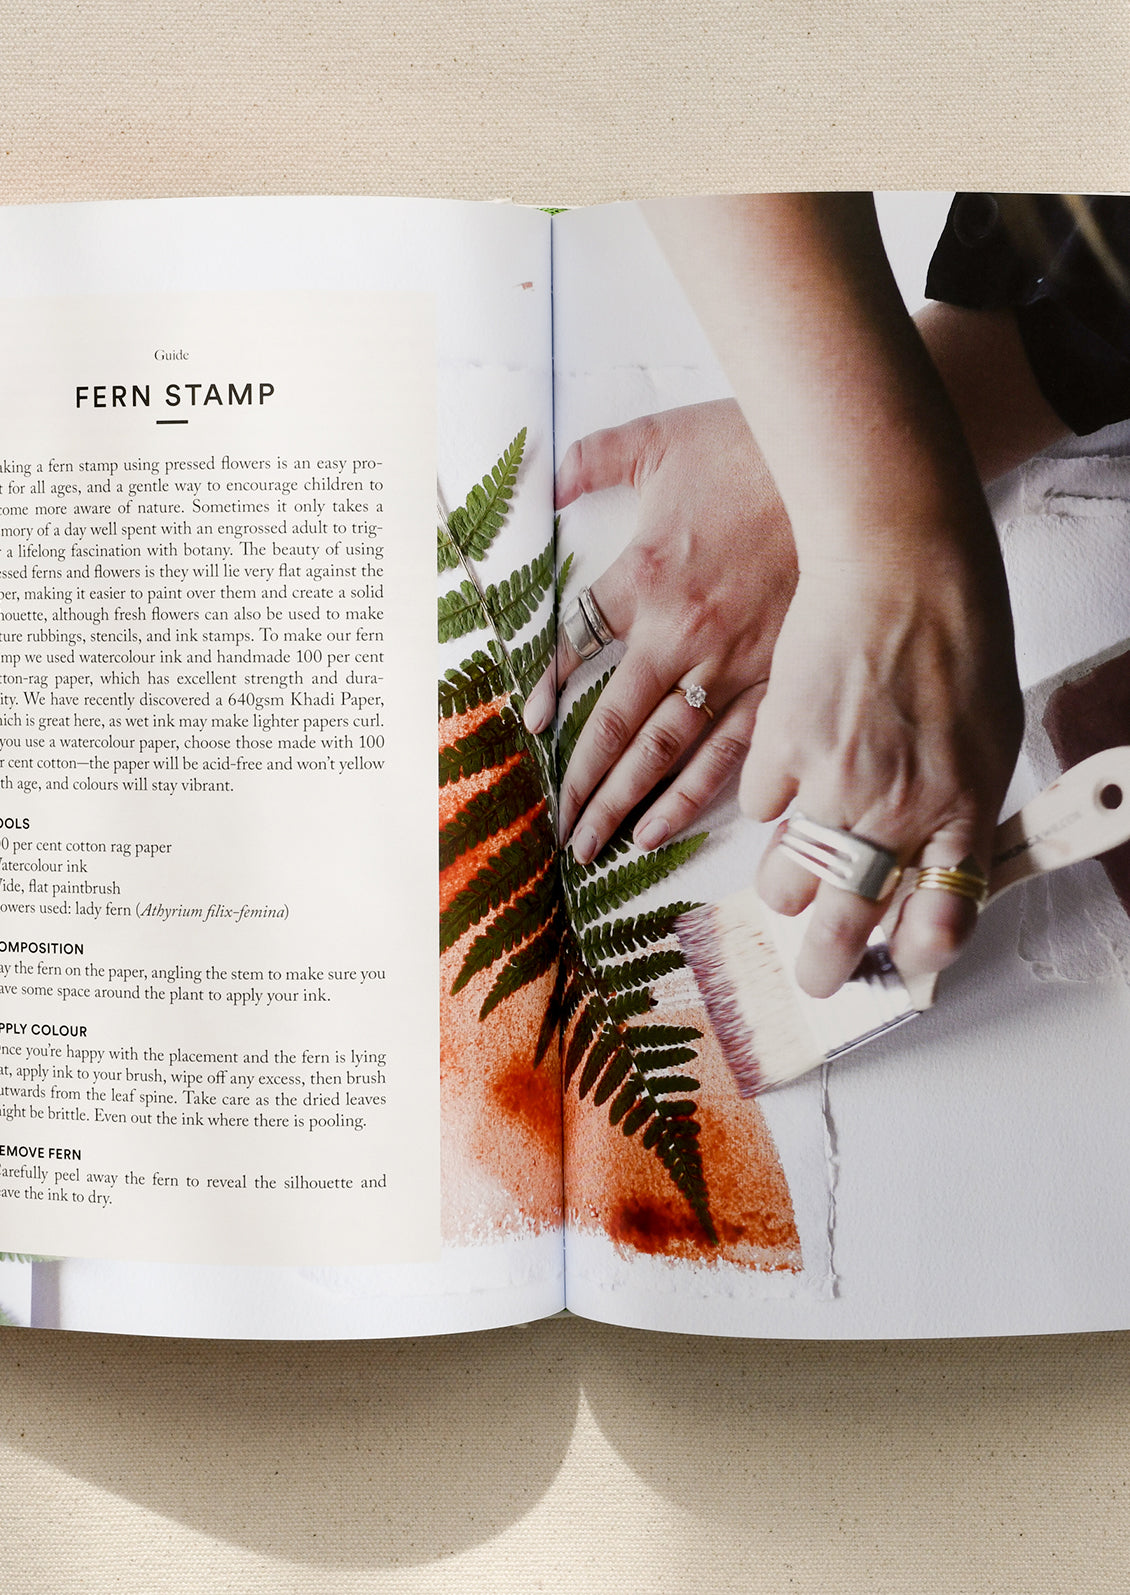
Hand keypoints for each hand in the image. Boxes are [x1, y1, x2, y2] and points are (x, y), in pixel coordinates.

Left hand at [522, 399, 796, 861]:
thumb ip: (595, 460)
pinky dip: (694, 796)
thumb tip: (545, 482)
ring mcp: (733, 666)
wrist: (848, 467)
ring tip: (593, 847)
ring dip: (625, 804)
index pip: (575, 645)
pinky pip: (730, 753)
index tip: (529, 731)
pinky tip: (664, 831)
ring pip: (666, 753)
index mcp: (645, 578)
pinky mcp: (781, 682)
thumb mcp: (661, 438)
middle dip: (581, 784)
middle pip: (615, 725)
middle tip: (554, 831)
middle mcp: (681, 636)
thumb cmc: (756, 450)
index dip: (547, 690)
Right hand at [742, 538, 1022, 997]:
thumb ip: (955, 799)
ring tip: (788, 877)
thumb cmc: (957, 633)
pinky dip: (770, 796)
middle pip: (844, 928)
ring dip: (785, 886)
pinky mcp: (781, 749)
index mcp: (961, 807)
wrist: (904, 563)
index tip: (900, 960)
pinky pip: (760, 804)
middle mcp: (898, 810)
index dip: (917, 952)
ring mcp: (835, 784)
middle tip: (817, 977)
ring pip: (785, 883)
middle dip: (825, 966)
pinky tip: (787, 761)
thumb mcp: (986, 730)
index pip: (942, 916)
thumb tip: (923, 853)